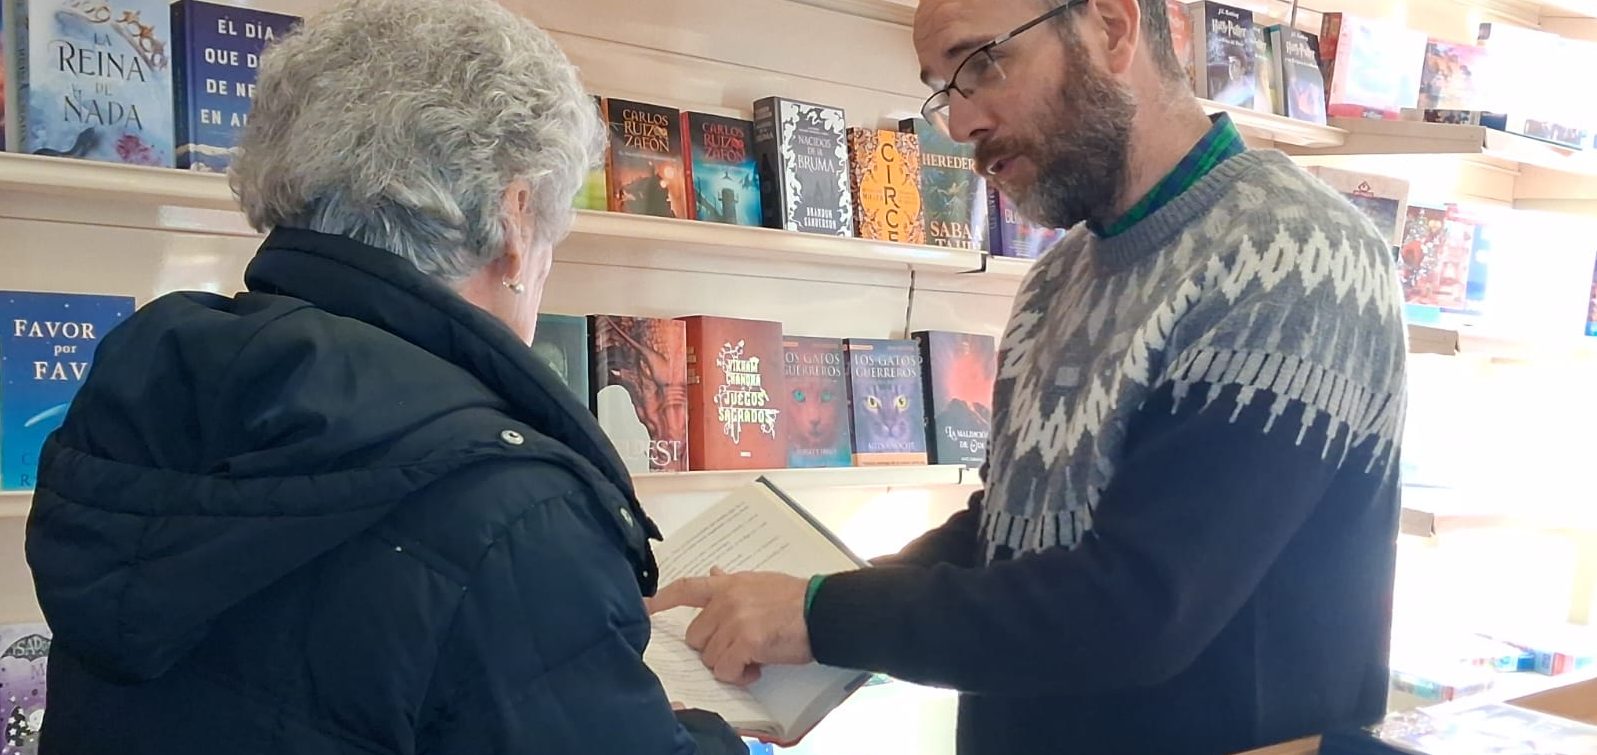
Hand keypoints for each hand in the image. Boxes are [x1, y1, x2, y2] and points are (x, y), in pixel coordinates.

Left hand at [648, 568, 812, 685]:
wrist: (821, 611)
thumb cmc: (797, 600)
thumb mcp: (760, 583)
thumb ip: (734, 583)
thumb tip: (715, 572)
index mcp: (729, 584)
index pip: (686, 588)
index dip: (662, 599)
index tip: (644, 607)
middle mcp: (726, 600)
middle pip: (695, 636)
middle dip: (714, 648)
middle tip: (739, 649)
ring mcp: (734, 620)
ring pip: (711, 657)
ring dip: (730, 664)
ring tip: (754, 658)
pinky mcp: (745, 641)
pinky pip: (727, 670)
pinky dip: (740, 676)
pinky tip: (756, 669)